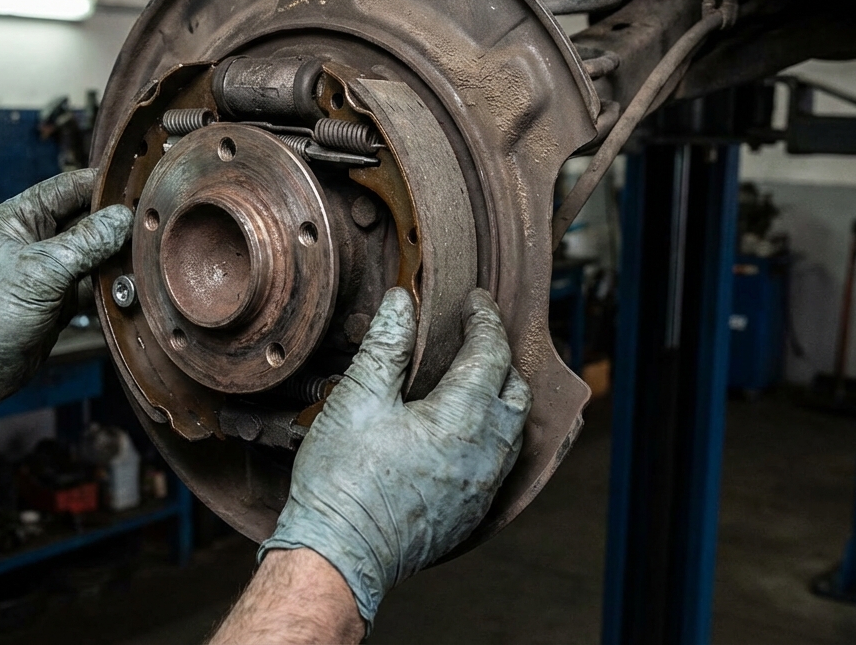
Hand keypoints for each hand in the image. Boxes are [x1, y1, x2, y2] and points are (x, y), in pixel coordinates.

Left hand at [0, 169, 131, 426]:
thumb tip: (124, 218)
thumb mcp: (41, 271)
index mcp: (21, 217)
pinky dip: (112, 286)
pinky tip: (132, 288)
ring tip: (146, 259)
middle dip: (118, 224)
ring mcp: (50, 270)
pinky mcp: (60, 299)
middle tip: (152, 229)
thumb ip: (86, 242)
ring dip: (118, 257)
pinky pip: (95, 284)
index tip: (143, 190)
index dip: (106, 186)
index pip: (72, 186)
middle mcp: (36, 238)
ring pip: (96, 253)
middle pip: (89, 218)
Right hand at [259, 287, 530, 625]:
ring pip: (513, 431)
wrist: (340, 555)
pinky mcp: (471, 513)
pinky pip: (500, 464)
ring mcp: (482, 488)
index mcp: (461, 419)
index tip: (475, 301)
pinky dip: (493, 435)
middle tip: (475, 336)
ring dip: (500, 397)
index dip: (484, 321)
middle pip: (515, 392)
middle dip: (500, 357)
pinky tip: (464, 430)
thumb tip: (402, 302)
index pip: (490, 354)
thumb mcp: (357, 399)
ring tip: (473, 377)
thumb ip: (386, 345)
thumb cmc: (342, 481)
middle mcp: (485, 454)